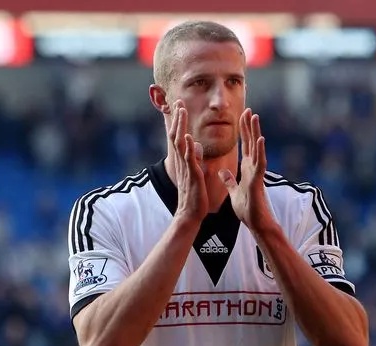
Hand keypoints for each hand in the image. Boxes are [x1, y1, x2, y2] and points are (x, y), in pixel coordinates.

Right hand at [170, 100, 208, 222]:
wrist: (191, 214)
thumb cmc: (194, 195)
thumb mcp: (195, 172)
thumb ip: (195, 158)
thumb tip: (197, 145)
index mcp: (184, 161)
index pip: (180, 137)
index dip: (180, 121)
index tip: (181, 106)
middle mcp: (182, 162)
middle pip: (177, 135)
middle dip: (178, 118)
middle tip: (178, 102)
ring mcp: (186, 168)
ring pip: (181, 143)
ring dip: (181, 126)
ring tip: (181, 111)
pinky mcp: (192, 176)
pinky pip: (189, 159)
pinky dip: (188, 147)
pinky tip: (188, 136)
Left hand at [218, 108, 272, 230]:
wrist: (254, 222)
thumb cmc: (247, 208)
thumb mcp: (234, 191)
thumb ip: (229, 180)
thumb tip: (222, 171)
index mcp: (247, 168)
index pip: (245, 145)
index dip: (243, 131)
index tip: (242, 116)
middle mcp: (253, 167)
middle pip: (251, 142)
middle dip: (249, 126)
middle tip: (248, 109)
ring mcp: (257, 172)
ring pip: (256, 148)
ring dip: (255, 132)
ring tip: (255, 117)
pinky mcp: (258, 180)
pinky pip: (260, 163)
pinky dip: (260, 151)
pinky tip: (260, 139)